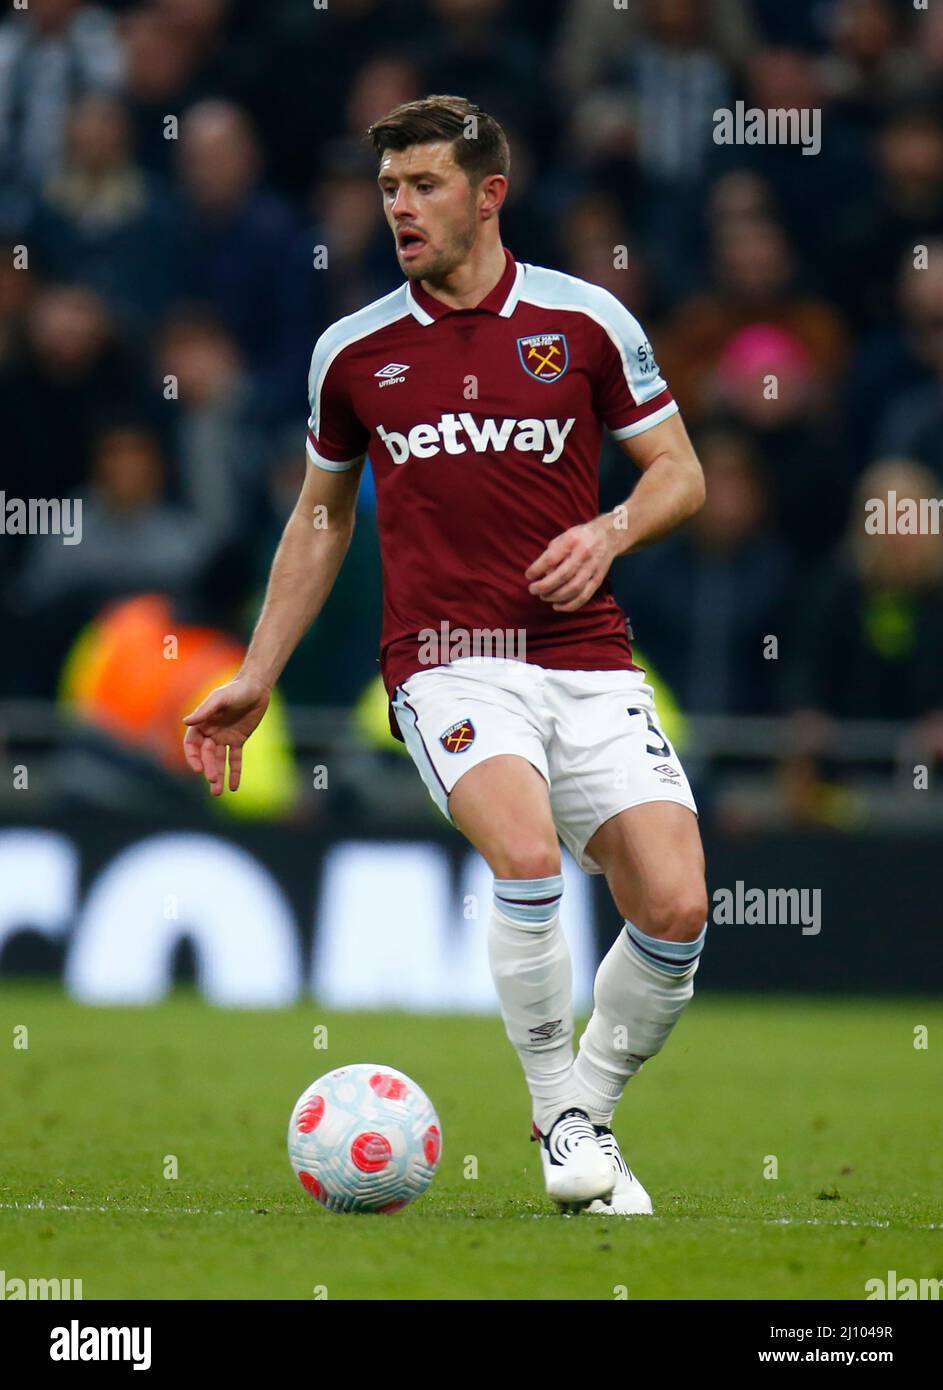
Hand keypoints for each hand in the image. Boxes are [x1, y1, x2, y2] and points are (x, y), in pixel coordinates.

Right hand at [182, 674, 271, 795]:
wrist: (256, 687)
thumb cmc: (235, 689)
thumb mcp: (220, 698)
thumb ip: (204, 710)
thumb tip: (186, 722)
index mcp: (202, 724)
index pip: (192, 745)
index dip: (193, 758)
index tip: (199, 769)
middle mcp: (210, 733)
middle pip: (206, 756)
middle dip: (209, 769)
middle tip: (213, 782)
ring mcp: (224, 738)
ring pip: (218, 761)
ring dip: (218, 776)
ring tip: (218, 792)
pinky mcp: (238, 740)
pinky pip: (234, 759)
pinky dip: (234, 773)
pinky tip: (233, 787)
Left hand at [524, 517, 618, 611]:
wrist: (608, 537)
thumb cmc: (579, 538)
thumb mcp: (563, 537)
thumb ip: (551, 554)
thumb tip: (542, 574)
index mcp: (571, 541)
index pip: (551, 559)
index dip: (537, 570)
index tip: (528, 576)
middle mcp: (583, 555)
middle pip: (562, 576)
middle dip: (544, 586)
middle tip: (533, 590)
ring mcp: (592, 569)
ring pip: (573, 589)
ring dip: (555, 597)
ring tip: (543, 597)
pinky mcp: (597, 580)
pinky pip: (584, 597)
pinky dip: (569, 605)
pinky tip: (557, 606)